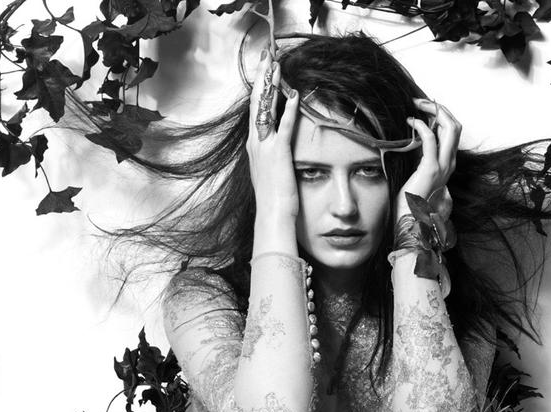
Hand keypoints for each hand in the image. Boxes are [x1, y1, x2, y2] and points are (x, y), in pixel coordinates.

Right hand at [247, 52, 300, 221]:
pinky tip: (296, 95)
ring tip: (277, 65)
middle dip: (262, 77)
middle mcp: (256, 144)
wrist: (272, 217)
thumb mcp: (269, 174)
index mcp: (254, 147)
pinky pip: (285, 126)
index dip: (259, 88)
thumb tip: (276, 150)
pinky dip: (290, 110)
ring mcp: (265, 148)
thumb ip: (270, 157)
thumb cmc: (273, 200)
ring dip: (273, 85)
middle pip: (257, 102)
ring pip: (266, 108)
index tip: (264, 70)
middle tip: (267, 55)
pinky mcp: (279, 154)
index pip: (255, 110)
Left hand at [395, 99, 460, 222]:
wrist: (411, 222)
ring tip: (417, 106)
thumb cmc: (410, 202)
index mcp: (447, 164)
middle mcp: (449, 164)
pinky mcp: (430, 169)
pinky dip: (421, 126)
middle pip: (455, 125)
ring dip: (434, 111)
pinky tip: (411, 122)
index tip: (424, 110)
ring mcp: (442, 166)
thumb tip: (411, 141)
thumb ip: (420, 159)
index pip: (452, 132)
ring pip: (450, 128)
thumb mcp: (417, 175)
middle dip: (440, 108)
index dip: (441, 116)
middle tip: (421, 102)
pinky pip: (430, 139)